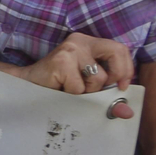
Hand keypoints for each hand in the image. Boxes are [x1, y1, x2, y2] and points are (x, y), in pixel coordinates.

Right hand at [18, 33, 135, 96]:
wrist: (27, 86)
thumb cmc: (60, 85)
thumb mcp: (88, 88)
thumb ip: (109, 96)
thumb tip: (128, 112)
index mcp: (90, 43)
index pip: (120, 49)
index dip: (126, 69)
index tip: (120, 86)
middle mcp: (80, 41)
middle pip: (115, 52)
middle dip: (115, 75)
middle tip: (101, 88)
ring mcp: (70, 49)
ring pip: (98, 77)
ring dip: (87, 91)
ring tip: (71, 89)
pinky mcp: (61, 61)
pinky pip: (79, 87)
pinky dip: (72, 95)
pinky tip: (60, 89)